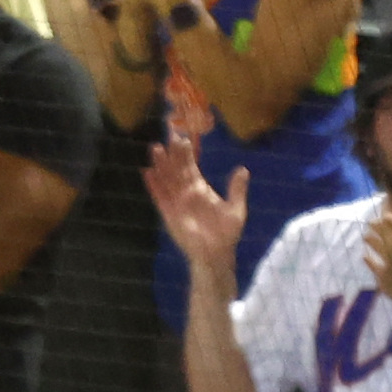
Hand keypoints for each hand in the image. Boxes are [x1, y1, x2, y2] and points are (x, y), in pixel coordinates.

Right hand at [145, 138, 246, 267]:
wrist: (216, 256)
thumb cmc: (226, 234)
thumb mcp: (236, 210)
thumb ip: (237, 189)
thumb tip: (243, 169)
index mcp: (200, 188)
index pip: (190, 166)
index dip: (185, 152)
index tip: (182, 137)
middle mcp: (186, 192)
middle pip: (176, 169)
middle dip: (172, 154)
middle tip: (168, 135)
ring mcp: (177, 202)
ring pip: (166, 180)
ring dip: (161, 165)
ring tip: (155, 148)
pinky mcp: (169, 215)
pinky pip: (160, 198)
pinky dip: (154, 186)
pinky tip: (148, 173)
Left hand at [364, 198, 391, 308]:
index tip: (386, 217)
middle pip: (390, 238)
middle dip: (378, 228)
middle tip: (371, 223)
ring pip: (381, 251)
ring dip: (372, 241)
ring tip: (366, 236)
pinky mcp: (386, 279)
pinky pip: (374, 266)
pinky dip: (369, 260)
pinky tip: (365, 255)